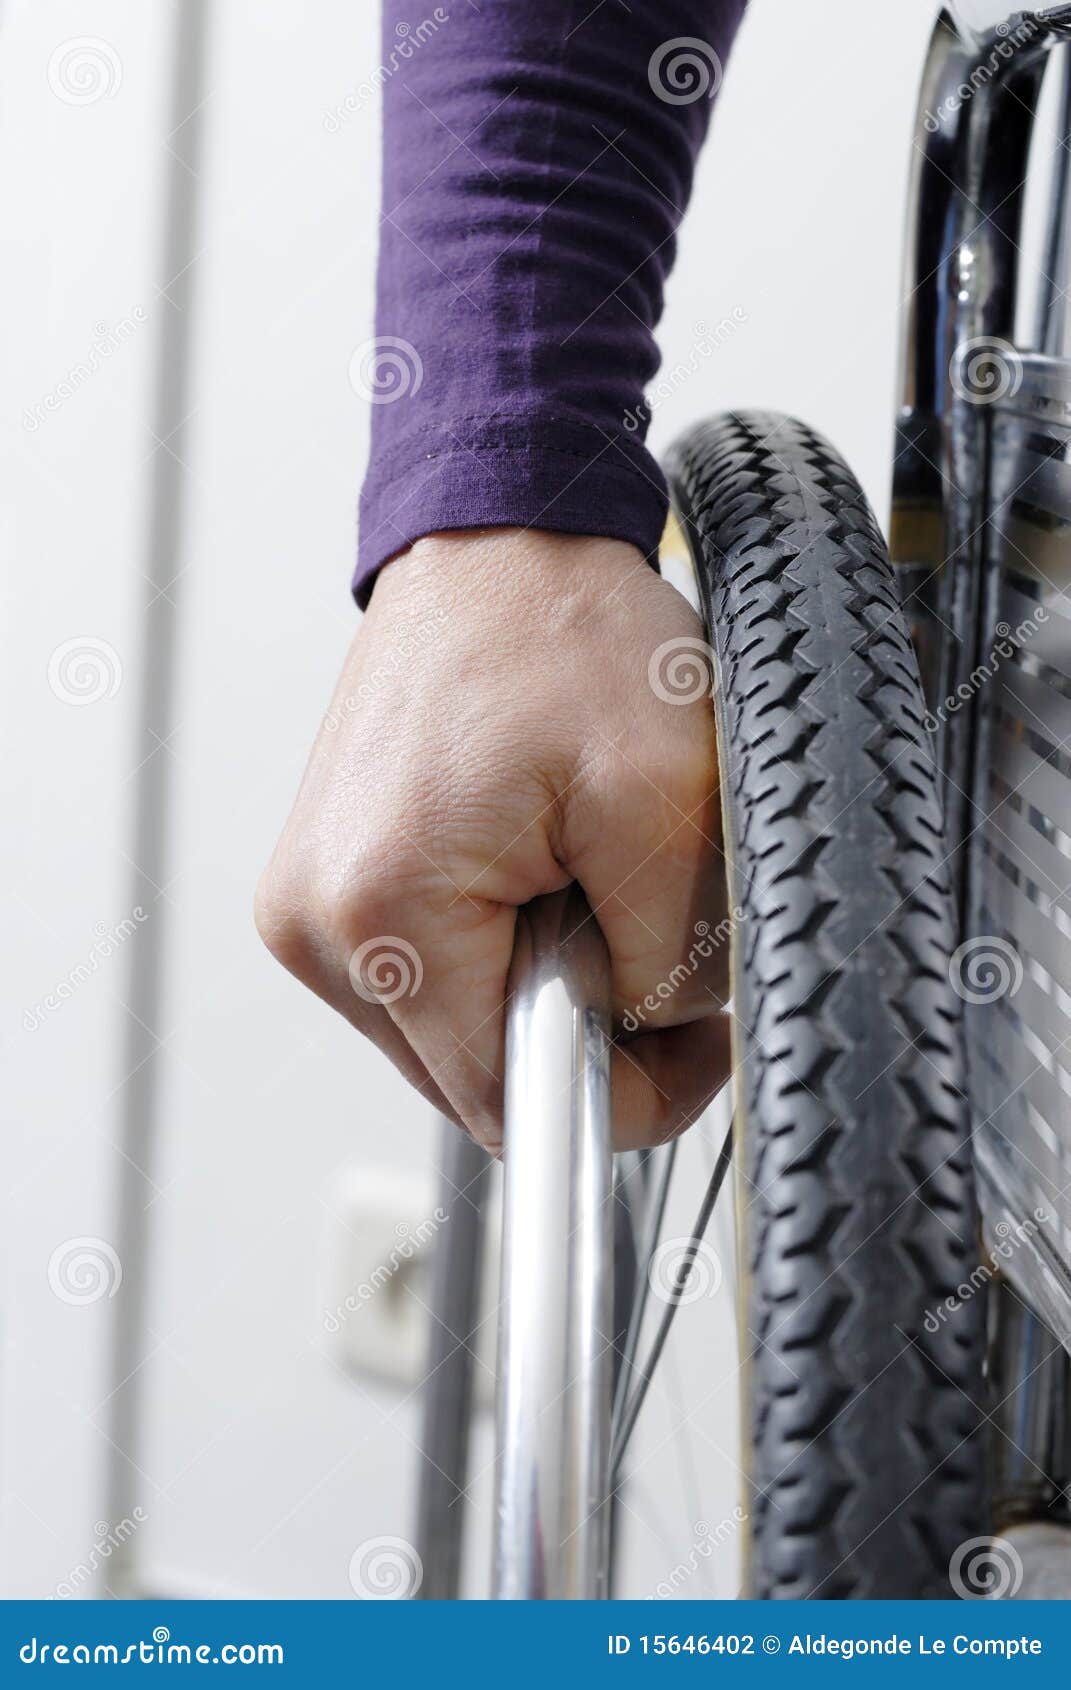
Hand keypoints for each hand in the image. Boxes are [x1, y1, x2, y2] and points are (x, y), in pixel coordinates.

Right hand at [256, 528, 730, 1150]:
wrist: (500, 539)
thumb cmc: (564, 634)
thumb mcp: (665, 799)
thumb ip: (666, 959)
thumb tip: (648, 1040)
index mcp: (383, 913)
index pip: (503, 1103)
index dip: (619, 1097)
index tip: (687, 1046)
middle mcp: (317, 922)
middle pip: (473, 1075)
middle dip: (579, 1028)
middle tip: (640, 927)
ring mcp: (309, 903)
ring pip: (455, 1028)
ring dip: (536, 983)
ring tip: (575, 870)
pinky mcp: (324, 882)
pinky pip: (428, 971)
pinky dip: (497, 945)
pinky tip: (529, 862)